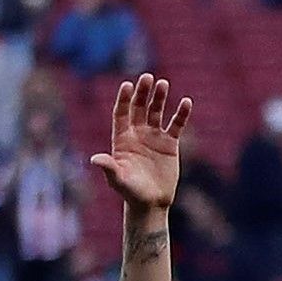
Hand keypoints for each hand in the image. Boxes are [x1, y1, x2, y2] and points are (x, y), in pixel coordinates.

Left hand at [91, 72, 188, 212]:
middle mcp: (137, 134)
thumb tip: (95, 159)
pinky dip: (181, 114)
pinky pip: (176, 125)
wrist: (151, 202)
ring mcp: (154, 137)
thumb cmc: (131, 192)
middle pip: (139, 108)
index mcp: (122, 139)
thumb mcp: (118, 179)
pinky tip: (186, 102)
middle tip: (147, 78)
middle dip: (142, 93)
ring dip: (160, 98)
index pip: (121, 114)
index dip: (124, 99)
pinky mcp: (170, 144)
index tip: (127, 85)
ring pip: (157, 112)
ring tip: (164, 84)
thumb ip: (109, 167)